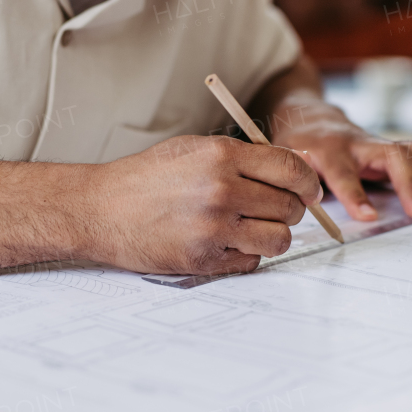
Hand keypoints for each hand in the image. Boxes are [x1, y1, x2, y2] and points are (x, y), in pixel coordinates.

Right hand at [88, 136, 321, 274]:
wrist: (100, 209)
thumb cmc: (147, 177)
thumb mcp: (194, 149)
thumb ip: (243, 157)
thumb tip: (297, 169)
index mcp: (221, 156)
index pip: (291, 169)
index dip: (309, 182)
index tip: (310, 191)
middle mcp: (221, 190)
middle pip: (290, 207)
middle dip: (288, 210)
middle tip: (270, 210)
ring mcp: (213, 228)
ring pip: (279, 239)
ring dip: (272, 236)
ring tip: (250, 228)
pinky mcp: (204, 259)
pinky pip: (252, 262)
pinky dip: (245, 254)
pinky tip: (224, 242)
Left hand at [271, 99, 411, 221]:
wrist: (313, 121)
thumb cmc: (299, 147)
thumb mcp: (285, 161)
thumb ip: (293, 183)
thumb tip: (301, 208)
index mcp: (328, 150)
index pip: (343, 172)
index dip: (355, 195)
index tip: (369, 218)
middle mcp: (360, 143)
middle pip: (392, 154)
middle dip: (410, 183)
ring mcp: (381, 144)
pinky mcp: (394, 151)